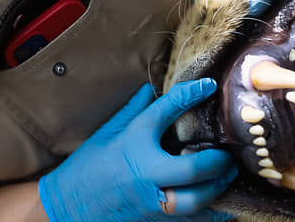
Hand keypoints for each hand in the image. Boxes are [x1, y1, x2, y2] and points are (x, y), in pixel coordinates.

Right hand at [38, 80, 236, 221]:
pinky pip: (191, 221)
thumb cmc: (86, 167)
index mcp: (133, 145)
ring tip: (228, 177)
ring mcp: (152, 202)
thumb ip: (130, 111)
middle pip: (195, 169)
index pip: (166, 112)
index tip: (208, 86)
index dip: (189, 95)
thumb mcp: (105, 134)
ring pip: (198, 201)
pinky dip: (210, 214)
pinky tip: (221, 205)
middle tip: (228, 153)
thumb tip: (149, 89)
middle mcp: (146, 174)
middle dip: (219, 161)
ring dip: (219, 188)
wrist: (66, 207)